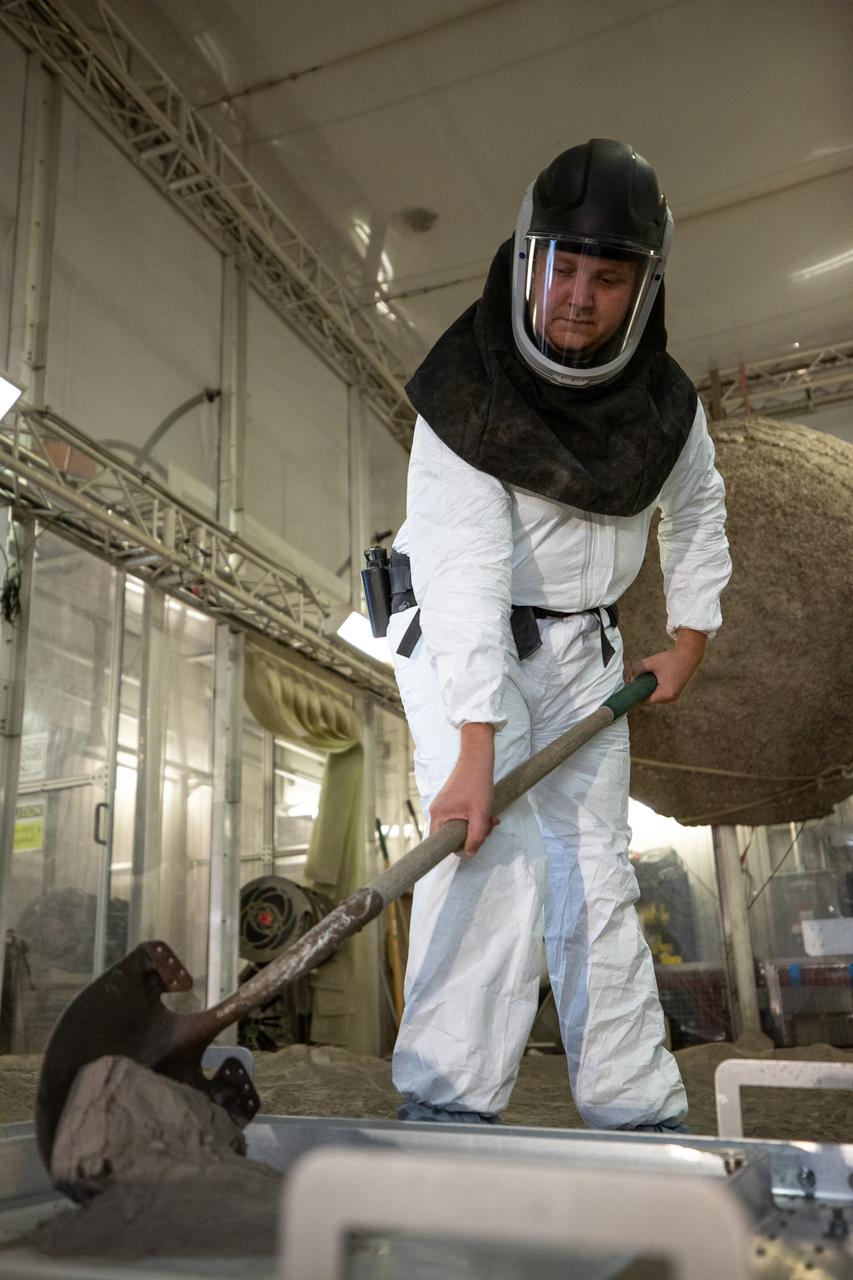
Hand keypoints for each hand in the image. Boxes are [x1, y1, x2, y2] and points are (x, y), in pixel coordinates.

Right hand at [429, 723, 498, 857]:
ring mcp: (443, 806)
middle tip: (489, 826)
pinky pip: (460, 816)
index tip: (474, 842)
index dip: (458, 847)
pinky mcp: (450, 801)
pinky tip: (486, 812)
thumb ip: (476, 837)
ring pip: (459, 825)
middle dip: (473, 833)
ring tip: (491, 818)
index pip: (440, 843)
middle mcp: (436, 811)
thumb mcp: (480, 814)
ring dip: (476, 825)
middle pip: (452, 835)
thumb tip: (470, 854)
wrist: (477, 759)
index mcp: (437, 815)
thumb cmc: (477, 784)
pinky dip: (473, 816)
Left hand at [626, 627, 706, 704]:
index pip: (644, 701)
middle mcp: (671, 699)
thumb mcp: (650, 662)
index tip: (628, 688)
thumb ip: (636, 670)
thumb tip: (627, 679)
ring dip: (649, 689)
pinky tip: (655, 678)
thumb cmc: (671, 659)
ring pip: (655, 697)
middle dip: (642, 690)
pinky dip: (656, 687)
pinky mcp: (675, 694)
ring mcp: (674, 698)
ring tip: (649, 677)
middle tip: (638, 678)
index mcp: (666, 694)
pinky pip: (660, 694)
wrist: (689, 656)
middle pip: (649, 700)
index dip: (635, 695)